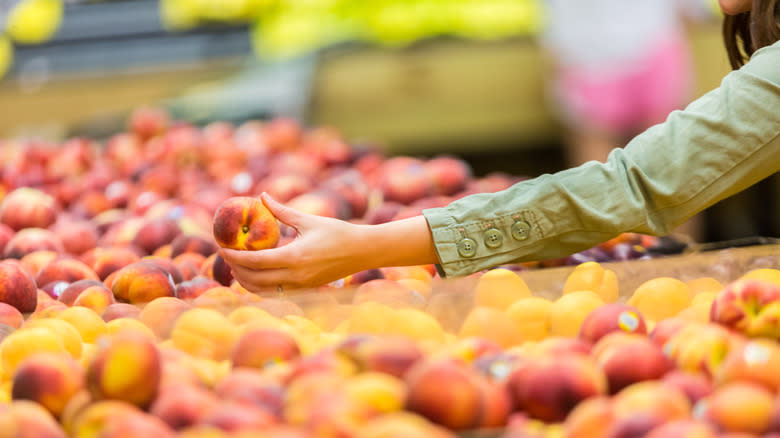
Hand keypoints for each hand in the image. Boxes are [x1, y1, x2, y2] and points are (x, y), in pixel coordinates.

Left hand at [219, 193, 371, 292]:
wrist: (363, 252)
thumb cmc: (337, 232)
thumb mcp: (308, 220)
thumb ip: (281, 211)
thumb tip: (261, 196)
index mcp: (294, 258)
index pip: (255, 262)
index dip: (234, 256)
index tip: (221, 247)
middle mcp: (295, 276)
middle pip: (254, 280)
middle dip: (235, 269)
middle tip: (226, 255)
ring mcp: (301, 287)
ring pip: (263, 291)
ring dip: (246, 281)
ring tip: (237, 266)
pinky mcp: (306, 290)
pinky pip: (276, 293)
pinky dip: (261, 286)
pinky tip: (256, 274)